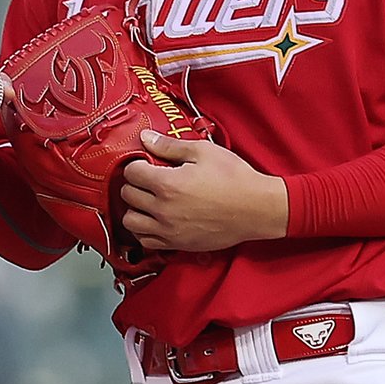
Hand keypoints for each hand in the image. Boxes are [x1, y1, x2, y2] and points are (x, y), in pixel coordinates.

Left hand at [119, 130, 287, 251]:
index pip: (131, 173)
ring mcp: (168, 230)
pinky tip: (154, 220)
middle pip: (127, 195)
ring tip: (147, 201)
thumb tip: (146, 138)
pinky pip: (146, 241)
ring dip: (134, 209)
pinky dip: (144, 230)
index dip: (137, 164)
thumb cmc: (234, 179)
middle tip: (147, 180)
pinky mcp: (177, 244)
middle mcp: (162, 210)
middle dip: (135, 184)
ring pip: (130, 221)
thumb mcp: (203, 152)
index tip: (146, 164)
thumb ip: (169, 146)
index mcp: (166, 184)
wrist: (257, 209)